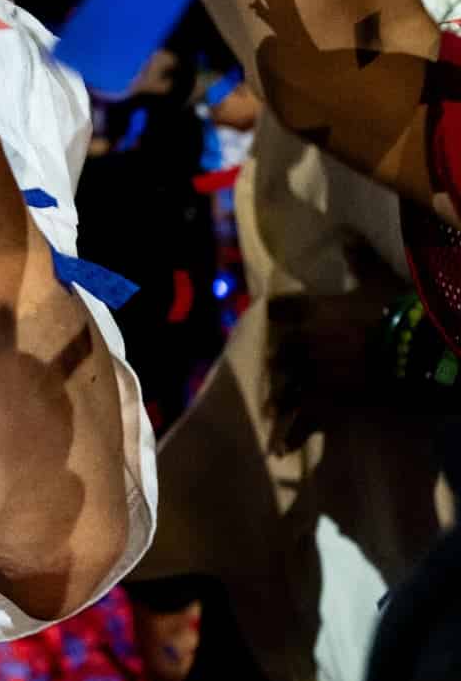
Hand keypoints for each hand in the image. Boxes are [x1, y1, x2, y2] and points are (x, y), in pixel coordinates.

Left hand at [266, 239, 403, 455]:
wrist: (415, 348)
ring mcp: (315, 373)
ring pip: (285, 389)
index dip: (272, 315)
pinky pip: (305, 420)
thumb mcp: (376, 278)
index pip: (278, 309)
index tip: (266, 321)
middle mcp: (305, 341)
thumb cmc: (395, 309)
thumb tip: (347, 231)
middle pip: (276, 353)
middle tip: (269, 373)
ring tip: (268, 416)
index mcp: (313, 310)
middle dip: (273, 363)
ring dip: (276, 402)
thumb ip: (358, 256)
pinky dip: (292, 435)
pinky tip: (280, 449)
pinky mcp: (331, 401)